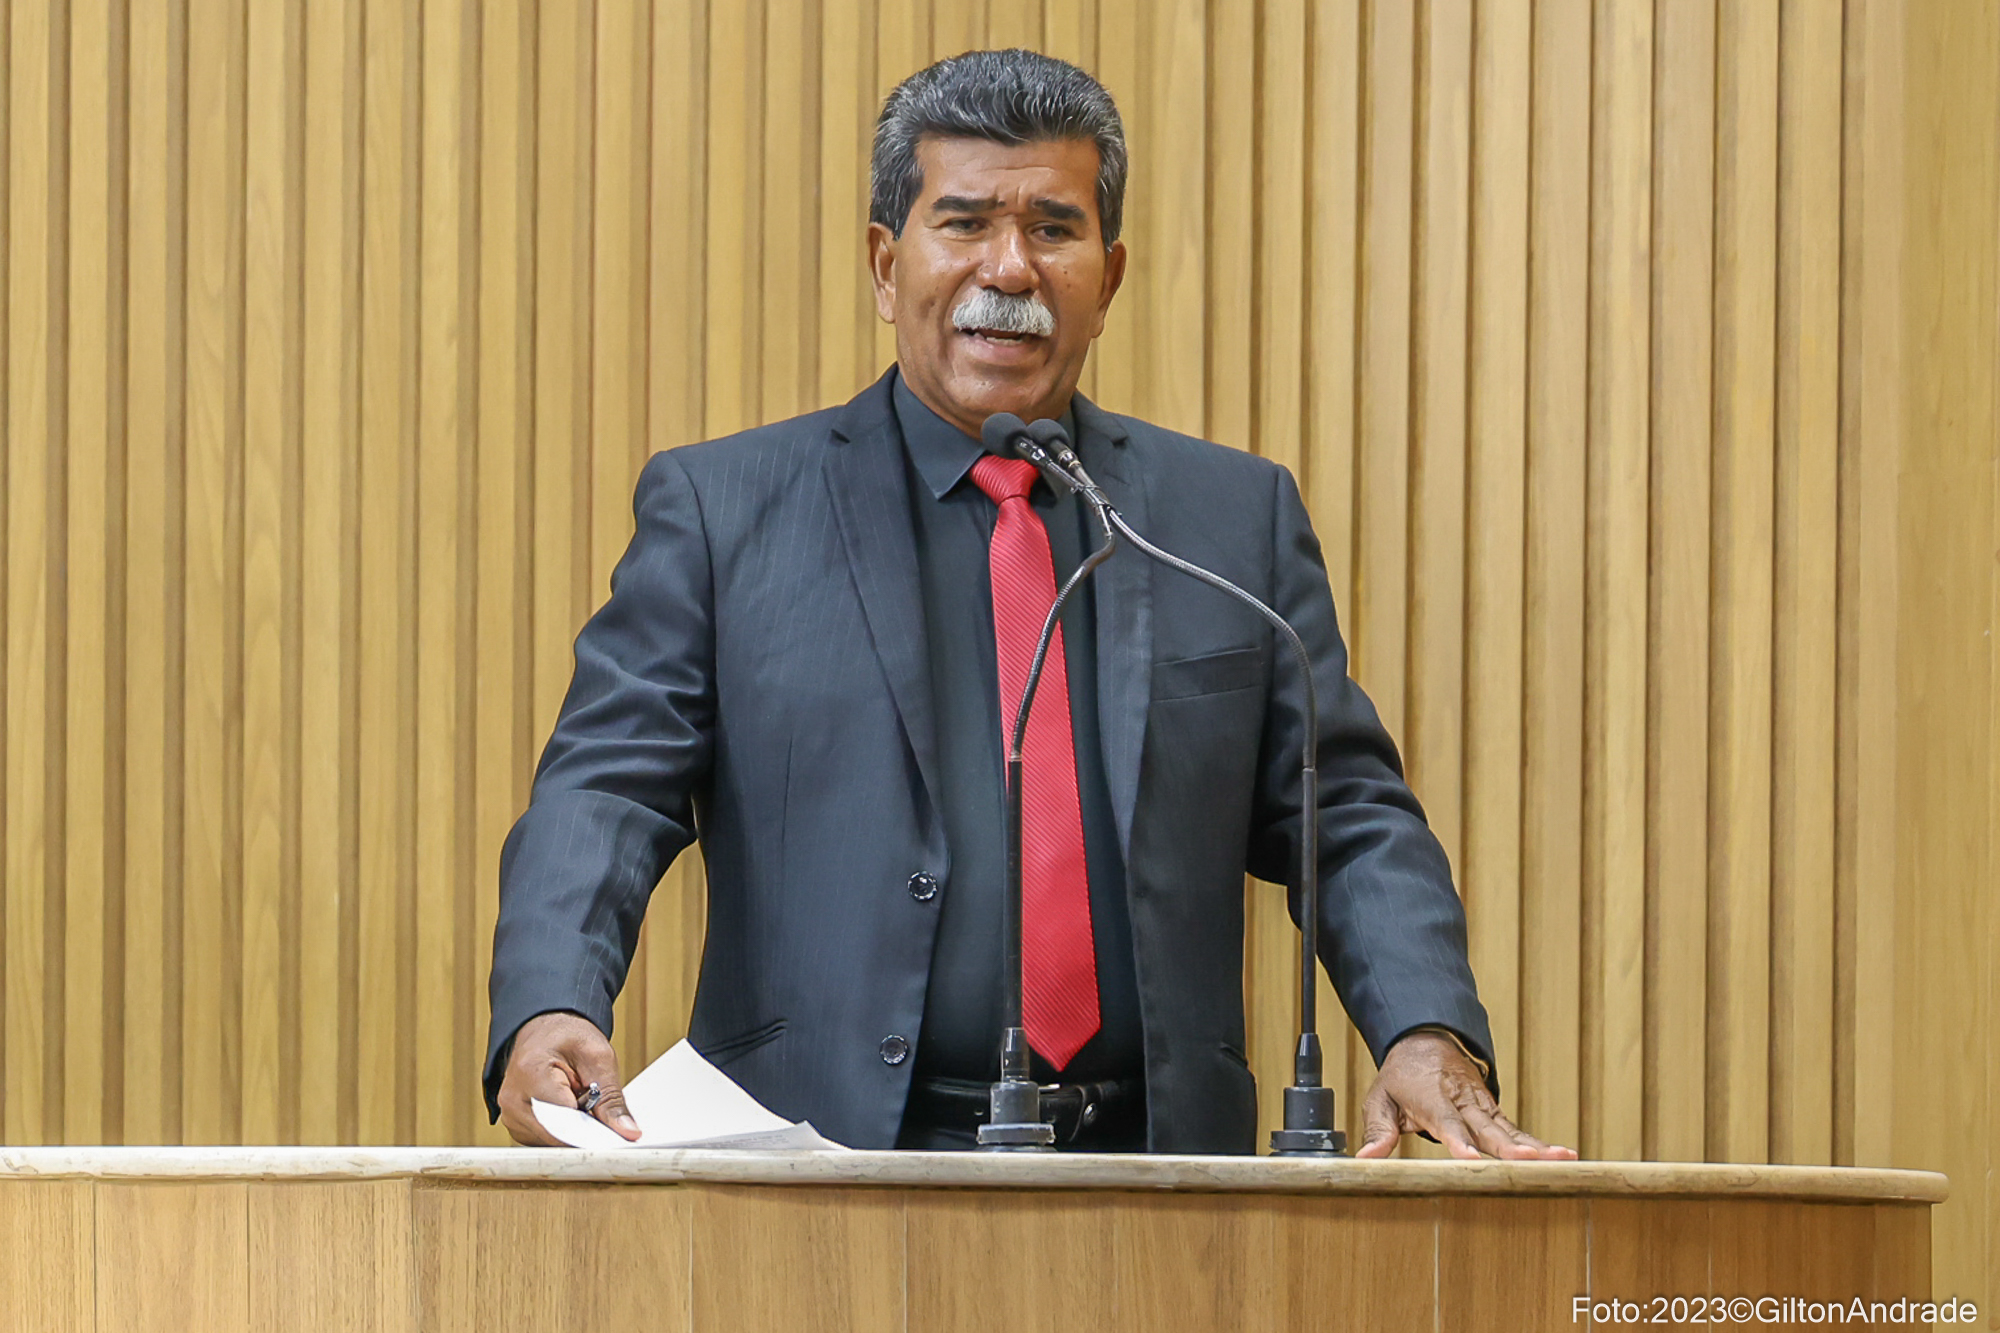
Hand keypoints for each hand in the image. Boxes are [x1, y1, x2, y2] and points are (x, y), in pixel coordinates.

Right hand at [496, 1011, 642, 1146]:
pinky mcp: (517, 1128)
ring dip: (576, 1133)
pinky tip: (571, 1113)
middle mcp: (513, 1100)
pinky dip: (565, 1133)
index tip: (616, 1139)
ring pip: (553, 1144)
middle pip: (557, 1137)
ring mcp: (511, 1117)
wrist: (545, 1032)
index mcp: (531, 1074)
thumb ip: (612, 1099)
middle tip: (604, 1117)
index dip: (592, 1133)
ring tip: (582, 1106)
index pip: (563, 1121)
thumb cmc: (568, 1038)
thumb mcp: (599, 1059)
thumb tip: (628, 1132)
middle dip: (586, 1133)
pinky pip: (547, 1142)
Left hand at [1354, 1030, 1576, 1160]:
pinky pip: (1517, 1130)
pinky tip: (1564, 1156)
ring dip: (1535, 1145)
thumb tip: (1366, 1158)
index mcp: (1432, 1096)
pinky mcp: (1494, 1113)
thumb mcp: (1380, 1098)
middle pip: (1486, 1127)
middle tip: (1528, 1161)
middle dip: (1507, 1147)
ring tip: (1562, 1159)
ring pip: (1508, 1129)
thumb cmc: (1401, 1077)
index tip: (1471, 1159)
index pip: (1446, 1121)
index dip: (1458, 1141)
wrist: (1426, 1042)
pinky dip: (1540, 1143)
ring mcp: (1482, 1106)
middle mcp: (1462, 1100)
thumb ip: (1377, 1129)